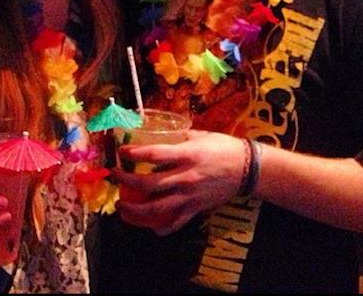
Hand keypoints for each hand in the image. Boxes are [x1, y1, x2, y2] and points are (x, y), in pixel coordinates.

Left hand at [112, 130, 247, 234]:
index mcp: (187, 155)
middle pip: (149, 184)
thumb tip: (159, 133)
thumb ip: (179, 137)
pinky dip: (162, 228)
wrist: (247, 169)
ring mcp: (190, 196)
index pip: (154, 154)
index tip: (121, 151)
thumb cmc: (223, 147)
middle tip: (116, 176)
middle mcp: (185, 177)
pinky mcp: (196, 208)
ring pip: (156, 209)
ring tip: (121, 208)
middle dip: (127, 181)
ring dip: (135, 211)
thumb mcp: (200, 135)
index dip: (134, 153)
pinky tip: (151, 228)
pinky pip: (175, 222)